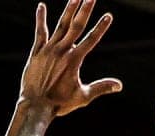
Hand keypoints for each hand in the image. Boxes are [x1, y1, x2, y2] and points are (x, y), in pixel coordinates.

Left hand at [18, 0, 118, 116]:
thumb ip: (101, 87)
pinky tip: (41, 6)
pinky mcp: (37, 52)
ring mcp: (49, 50)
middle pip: (77, 26)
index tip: (108, 15)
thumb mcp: (83, 97)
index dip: (101, 27)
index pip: (92, 39)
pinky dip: (41, 19)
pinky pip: (40, 32)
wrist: (35, 106)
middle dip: (85, 10)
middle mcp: (63, 51)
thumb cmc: (60, 103)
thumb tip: (119, 85)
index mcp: (75, 60)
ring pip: (61, 25)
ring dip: (69, 9)